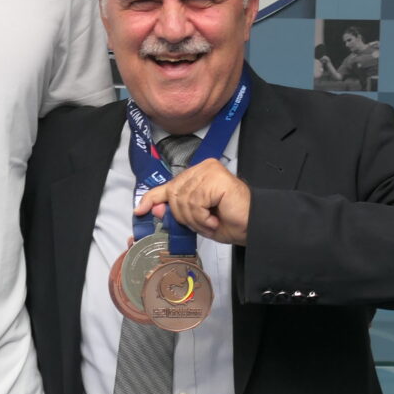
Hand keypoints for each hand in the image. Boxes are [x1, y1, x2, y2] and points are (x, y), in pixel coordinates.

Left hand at [136, 160, 251, 245]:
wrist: (253, 226)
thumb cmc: (230, 221)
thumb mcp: (195, 219)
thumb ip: (174, 212)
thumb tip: (153, 208)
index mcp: (197, 175)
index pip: (168, 184)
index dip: (152, 198)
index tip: (140, 210)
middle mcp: (202, 168)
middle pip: (173, 194)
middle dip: (183, 216)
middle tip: (202, 223)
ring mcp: (209, 170)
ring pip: (182, 200)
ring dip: (195, 219)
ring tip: (211, 222)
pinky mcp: (215, 177)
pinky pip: (195, 202)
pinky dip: (202, 217)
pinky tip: (214, 219)